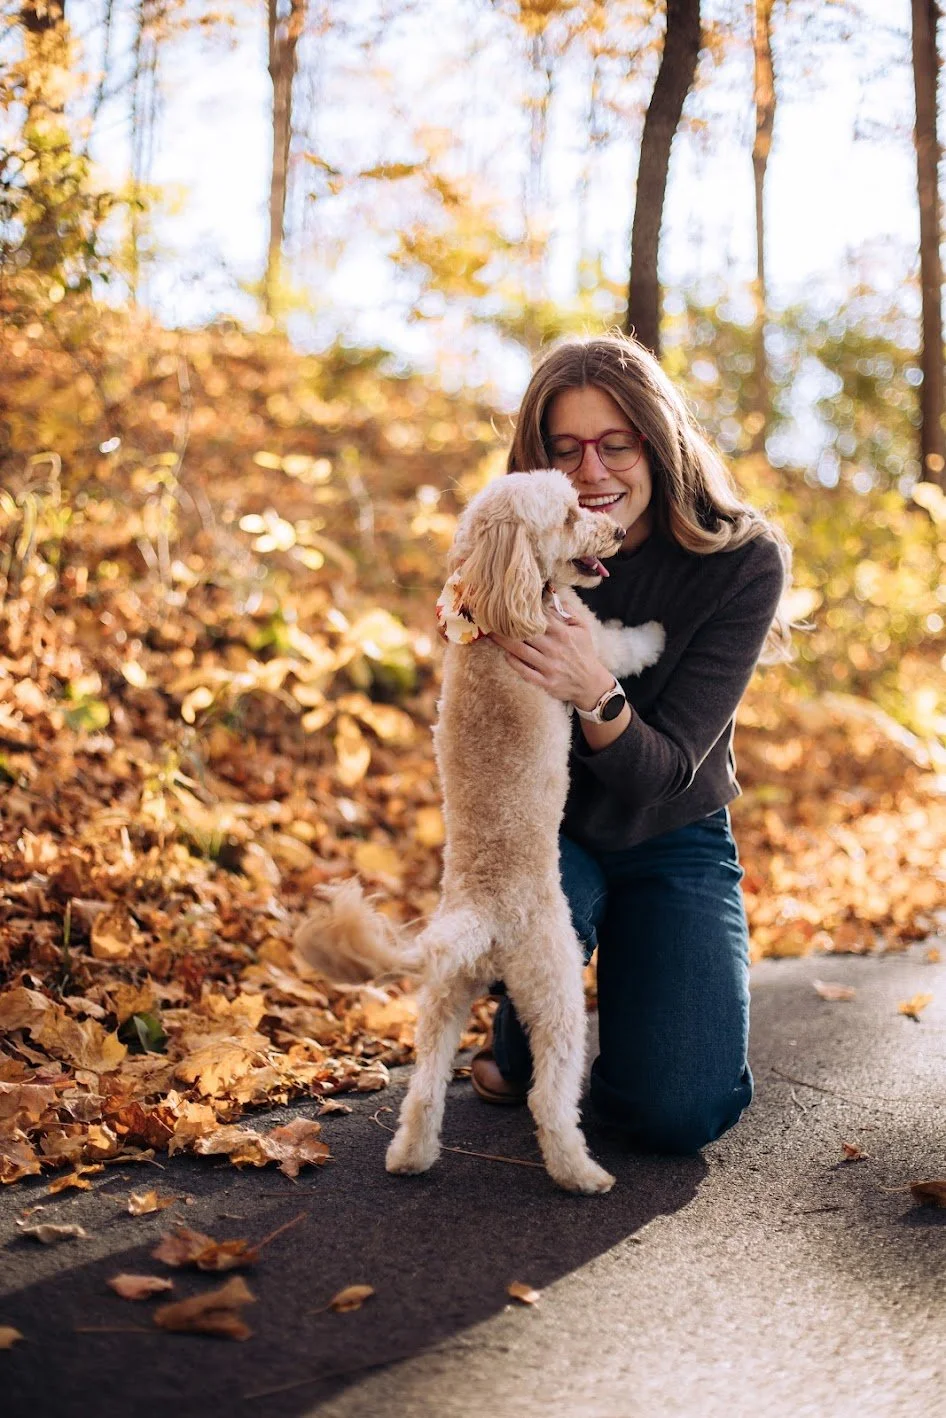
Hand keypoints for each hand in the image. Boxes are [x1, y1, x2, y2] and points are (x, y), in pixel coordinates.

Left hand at [491, 604, 614, 709]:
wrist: (591, 683)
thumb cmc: (584, 652)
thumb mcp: (582, 629)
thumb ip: (569, 612)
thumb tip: (553, 597)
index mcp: (562, 634)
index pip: (538, 619)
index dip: (521, 613)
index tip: (506, 606)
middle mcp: (554, 649)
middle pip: (525, 634)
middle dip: (506, 626)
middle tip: (490, 618)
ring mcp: (549, 667)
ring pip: (521, 652)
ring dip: (504, 643)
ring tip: (490, 634)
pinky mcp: (546, 683)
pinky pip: (526, 672)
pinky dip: (514, 663)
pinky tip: (505, 655)